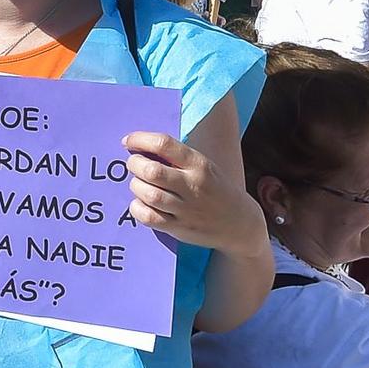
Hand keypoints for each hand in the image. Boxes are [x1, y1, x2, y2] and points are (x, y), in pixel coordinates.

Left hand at [122, 131, 266, 255]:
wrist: (240, 224)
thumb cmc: (215, 189)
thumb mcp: (204, 166)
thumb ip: (176, 157)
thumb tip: (139, 146)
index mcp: (199, 164)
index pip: (163, 144)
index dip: (140, 139)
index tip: (128, 141)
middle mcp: (193, 185)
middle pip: (151, 170)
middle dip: (134, 164)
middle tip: (134, 164)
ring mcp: (187, 209)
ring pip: (148, 194)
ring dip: (135, 186)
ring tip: (138, 183)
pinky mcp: (180, 228)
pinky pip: (149, 217)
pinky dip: (137, 208)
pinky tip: (141, 202)